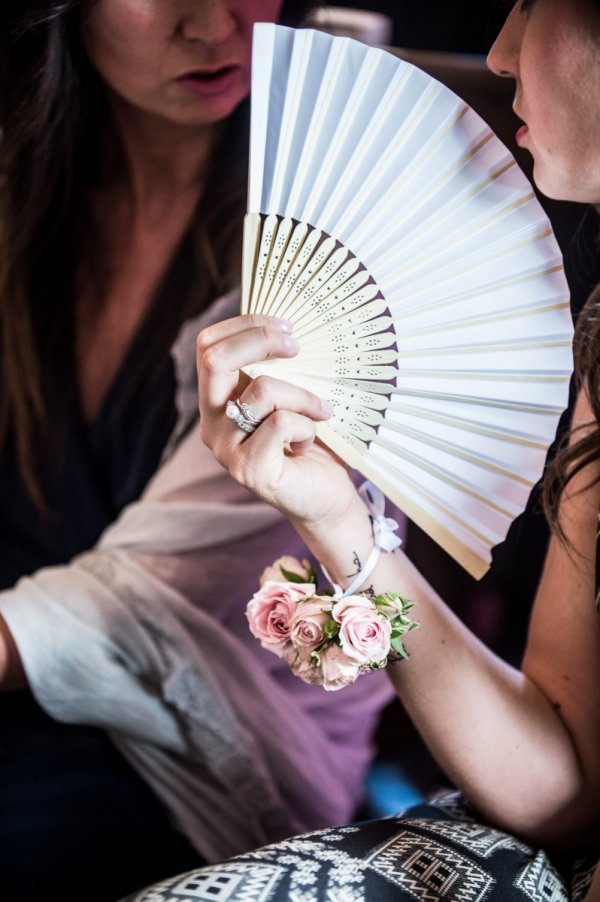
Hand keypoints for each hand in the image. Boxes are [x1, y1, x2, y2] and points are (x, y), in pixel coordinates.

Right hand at [196, 315, 360, 531]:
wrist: (324, 498)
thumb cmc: (310, 442)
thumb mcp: (290, 397)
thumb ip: (278, 368)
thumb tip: (290, 323)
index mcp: (217, 399)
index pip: (209, 345)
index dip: (246, 325)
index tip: (287, 326)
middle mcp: (212, 422)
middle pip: (215, 359)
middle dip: (261, 340)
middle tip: (297, 346)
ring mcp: (226, 448)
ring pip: (262, 390)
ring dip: (304, 396)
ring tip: (320, 413)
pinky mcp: (247, 469)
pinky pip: (281, 423)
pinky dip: (306, 426)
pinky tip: (308, 443)